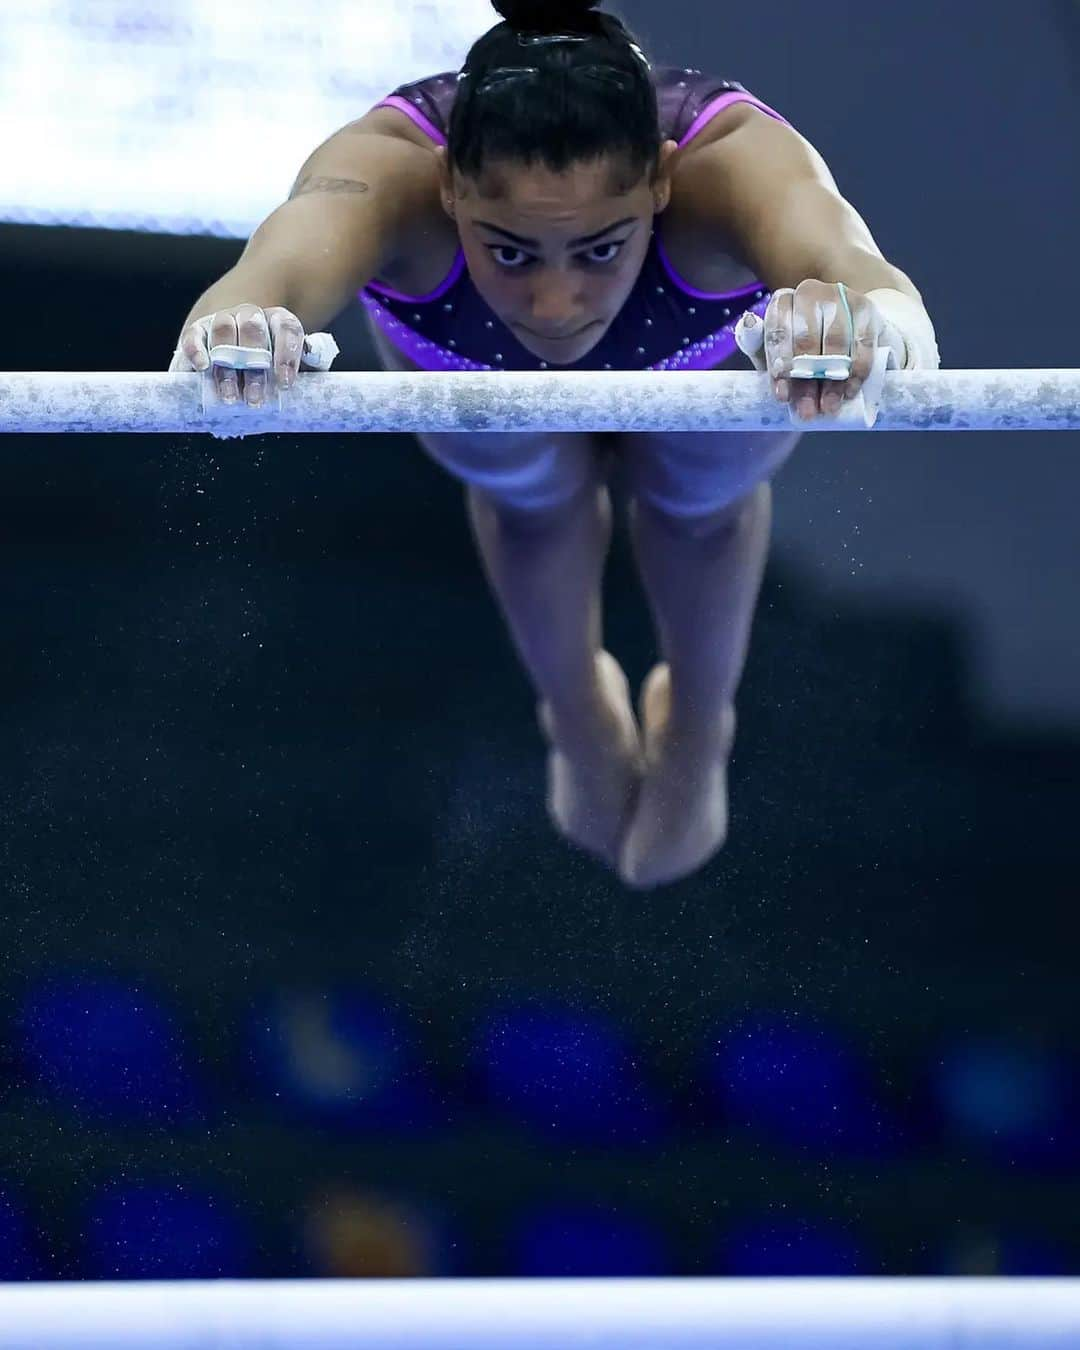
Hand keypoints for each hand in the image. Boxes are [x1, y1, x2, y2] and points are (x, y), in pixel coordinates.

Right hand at [170, 304, 309, 407]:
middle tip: (255, 400)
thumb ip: (310, 361)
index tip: (285, 385)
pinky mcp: (198, 330)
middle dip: (254, 364)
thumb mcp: (295, 365)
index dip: (286, 355)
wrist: (239, 352)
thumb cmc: (272, 367)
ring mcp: (223, 320)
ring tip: (230, 397)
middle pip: (253, 329)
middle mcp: (251, 316)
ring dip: (226, 364)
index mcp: (279, 321)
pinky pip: (195, 334)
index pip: (287, 329)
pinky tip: (203, 368)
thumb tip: (315, 355)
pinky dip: (197, 349)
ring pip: (224, 329)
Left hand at [745, 280, 897, 421]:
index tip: (783, 398)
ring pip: (834, 340)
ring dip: (832, 379)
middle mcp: (809, 292)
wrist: (843, 330)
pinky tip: (850, 391)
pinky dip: (856, 370)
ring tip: (828, 406)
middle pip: (806, 338)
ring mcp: (839, 296)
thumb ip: (754, 341)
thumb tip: (747, 322)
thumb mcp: (774, 348)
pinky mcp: (865, 308)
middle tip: (808, 410)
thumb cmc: (801, 347)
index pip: (777, 332)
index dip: (780, 367)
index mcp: (782, 301)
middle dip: (806, 379)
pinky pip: (862, 341)